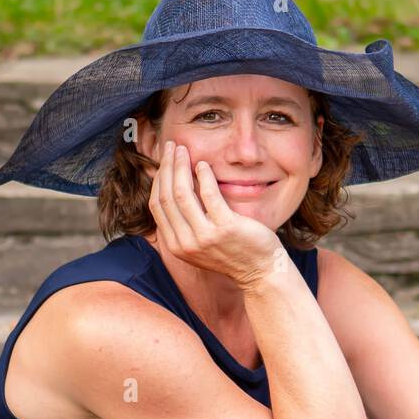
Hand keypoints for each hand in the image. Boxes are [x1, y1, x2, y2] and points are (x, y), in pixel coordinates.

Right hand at [147, 139, 285, 288]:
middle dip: (167, 167)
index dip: (159, 178)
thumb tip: (172, 187)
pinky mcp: (225, 227)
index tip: (165, 160)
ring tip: (184, 150)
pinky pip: (208, 194)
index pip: (158, 205)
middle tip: (172, 147)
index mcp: (176, 246)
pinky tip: (204, 165)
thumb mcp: (199, 242)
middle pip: (166, 197)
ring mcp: (205, 236)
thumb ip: (184, 223)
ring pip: (181, 193)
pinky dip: (203, 176)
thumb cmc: (232, 252)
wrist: (260, 271)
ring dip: (180, 166)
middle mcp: (186, 243)